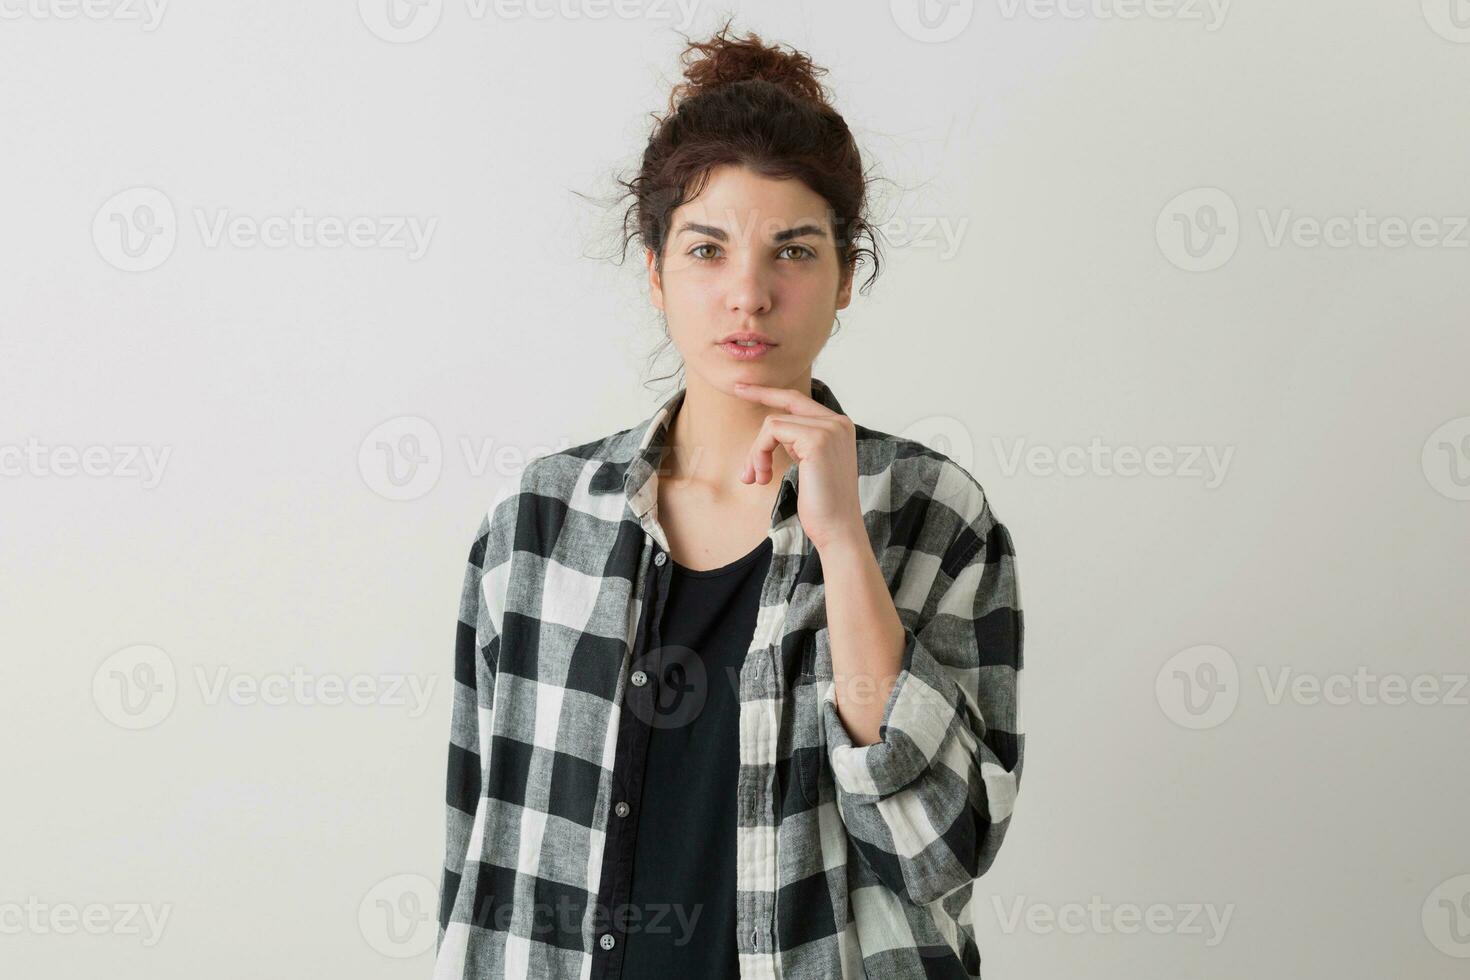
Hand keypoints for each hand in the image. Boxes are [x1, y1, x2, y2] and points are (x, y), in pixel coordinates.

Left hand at [732, 381, 865, 552]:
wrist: (838, 529)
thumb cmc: (822, 505)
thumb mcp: (810, 466)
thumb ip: (799, 444)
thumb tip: (771, 432)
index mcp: (839, 426)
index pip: (799, 400)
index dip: (770, 392)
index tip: (744, 388)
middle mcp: (838, 421)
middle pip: (786, 404)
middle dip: (759, 399)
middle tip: (736, 392)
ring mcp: (829, 428)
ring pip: (774, 423)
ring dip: (756, 452)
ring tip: (756, 478)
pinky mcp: (817, 438)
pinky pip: (772, 432)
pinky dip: (759, 453)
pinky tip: (763, 477)